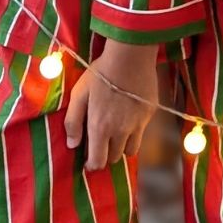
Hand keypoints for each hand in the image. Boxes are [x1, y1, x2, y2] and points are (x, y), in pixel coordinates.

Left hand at [64, 39, 158, 170]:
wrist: (130, 57)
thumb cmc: (99, 74)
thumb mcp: (78, 94)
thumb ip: (73, 122)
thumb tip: (72, 145)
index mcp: (100, 128)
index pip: (98, 161)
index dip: (92, 164)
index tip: (89, 160)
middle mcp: (121, 132)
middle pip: (115, 158)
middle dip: (106, 154)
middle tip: (101, 142)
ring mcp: (138, 124)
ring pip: (131, 150)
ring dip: (122, 147)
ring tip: (116, 134)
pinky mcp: (149, 115)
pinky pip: (142, 133)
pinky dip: (134, 132)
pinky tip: (128, 118)